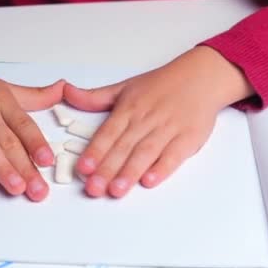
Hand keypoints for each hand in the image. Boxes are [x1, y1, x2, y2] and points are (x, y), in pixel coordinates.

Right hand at [0, 58, 64, 201]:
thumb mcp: (5, 87)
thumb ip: (36, 96)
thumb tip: (64, 90)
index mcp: (1, 101)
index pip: (23, 124)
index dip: (36, 143)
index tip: (48, 161)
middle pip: (8, 142)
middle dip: (25, 168)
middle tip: (39, 190)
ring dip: (3, 171)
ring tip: (18, 189)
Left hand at [64, 46, 254, 197]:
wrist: (202, 77)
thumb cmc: (161, 85)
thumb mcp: (124, 87)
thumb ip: (94, 97)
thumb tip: (65, 92)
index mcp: (128, 109)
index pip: (107, 133)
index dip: (94, 152)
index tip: (83, 168)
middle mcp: (145, 119)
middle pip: (123, 148)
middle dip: (107, 169)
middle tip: (93, 188)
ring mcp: (167, 129)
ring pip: (145, 153)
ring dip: (130, 172)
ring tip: (116, 191)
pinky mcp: (188, 138)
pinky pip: (174, 155)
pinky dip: (162, 168)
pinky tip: (149, 181)